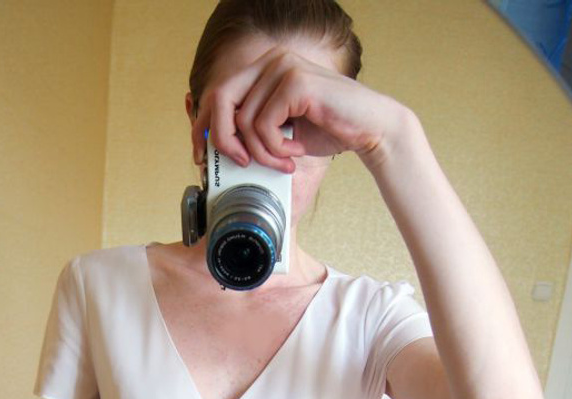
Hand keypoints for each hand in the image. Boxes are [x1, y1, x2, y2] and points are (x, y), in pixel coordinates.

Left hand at [190, 43, 408, 172]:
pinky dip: (276, 150)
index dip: (202, 127)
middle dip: (223, 141)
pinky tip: (295, 153)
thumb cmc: (327, 130)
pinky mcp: (294, 82)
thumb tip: (214, 145)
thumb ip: (252, 128)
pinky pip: (264, 127)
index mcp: (264, 68)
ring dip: (262, 153)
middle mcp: (270, 60)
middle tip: (242, 164)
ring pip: (244, 122)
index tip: (202, 156)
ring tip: (283, 162)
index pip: (217, 94)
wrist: (369, 128)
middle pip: (220, 101)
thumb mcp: (280, 129)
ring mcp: (282, 67)